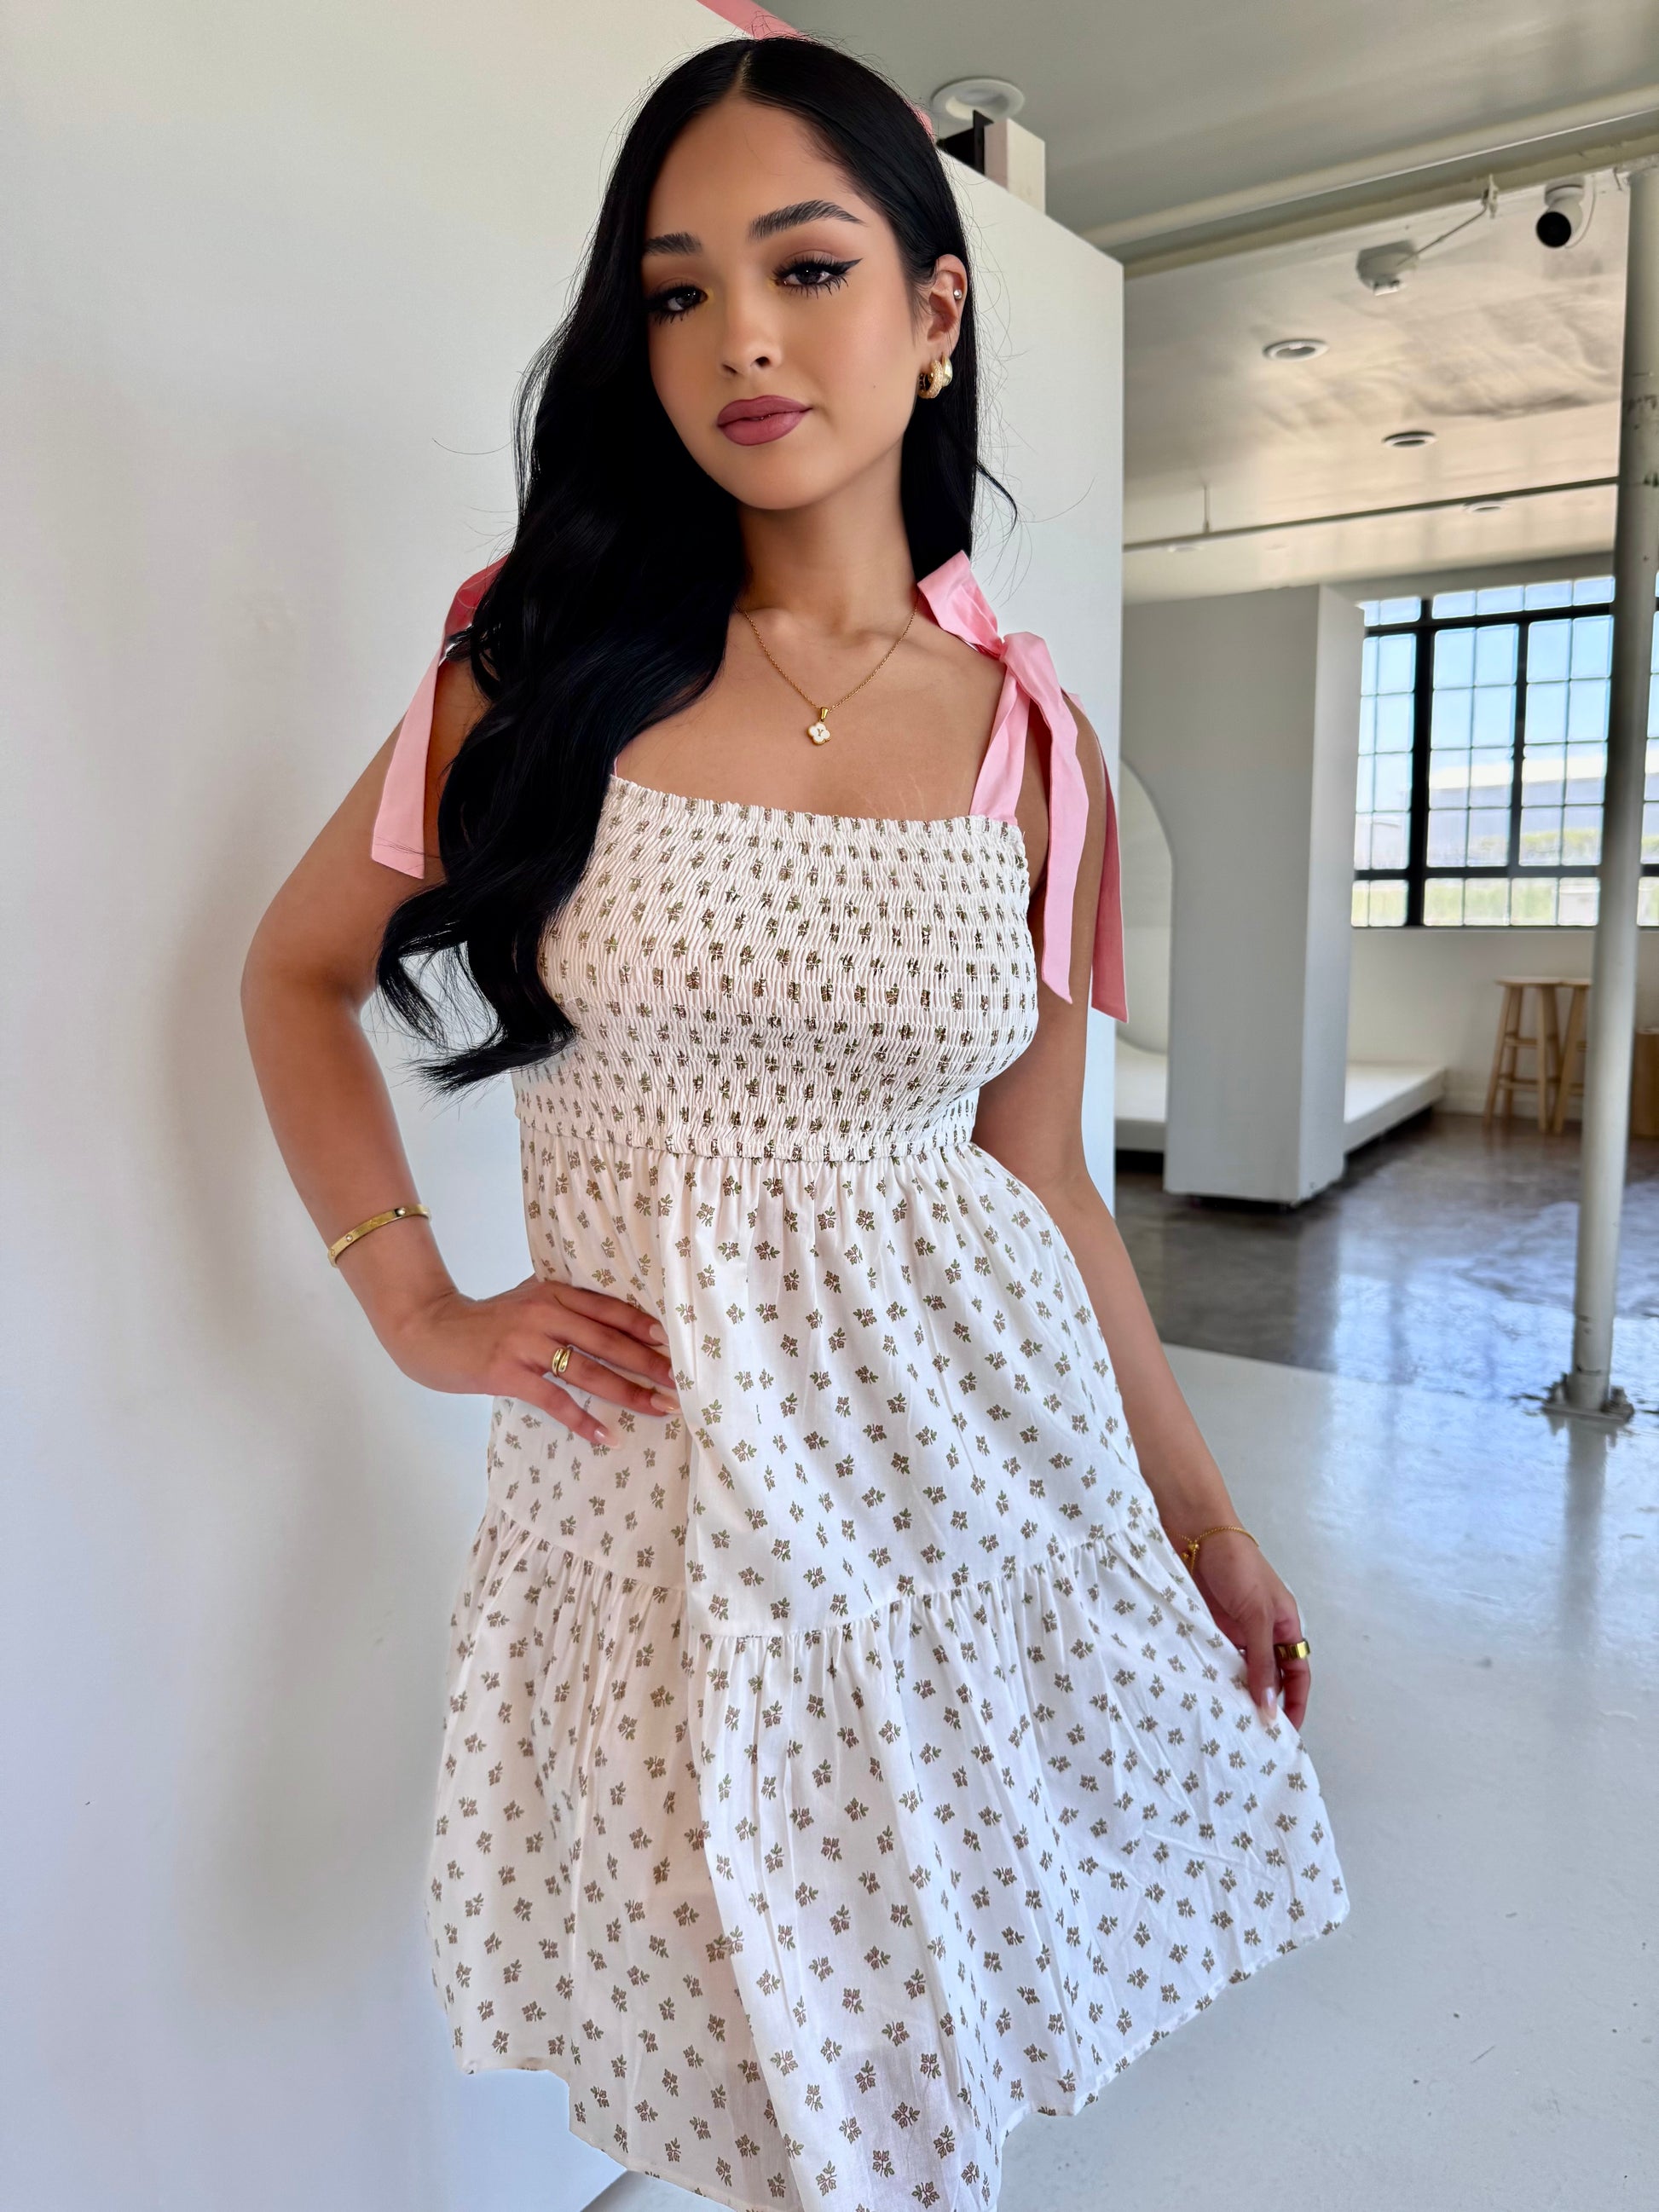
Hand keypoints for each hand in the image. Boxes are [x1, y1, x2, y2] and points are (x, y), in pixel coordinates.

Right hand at [381, 1272, 679, 1447]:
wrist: (430, 1329)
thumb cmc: (485, 1321)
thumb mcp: (528, 1300)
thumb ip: (565, 1306)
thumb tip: (614, 1326)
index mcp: (554, 1292)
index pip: (610, 1310)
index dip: (646, 1328)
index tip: (678, 1345)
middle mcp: (545, 1313)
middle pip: (609, 1341)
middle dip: (649, 1364)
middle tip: (682, 1383)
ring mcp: (526, 1342)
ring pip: (588, 1370)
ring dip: (628, 1392)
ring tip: (660, 1409)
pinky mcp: (508, 1371)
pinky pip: (554, 1399)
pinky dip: (582, 1419)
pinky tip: (607, 1435)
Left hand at [1183, 1530, 1310, 1730]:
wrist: (1195, 1532)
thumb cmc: (1237, 1567)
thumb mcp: (1256, 1614)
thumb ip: (1262, 1662)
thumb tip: (1268, 1709)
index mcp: (1284, 1625)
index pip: (1297, 1673)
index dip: (1295, 1703)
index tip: (1286, 1733)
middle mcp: (1261, 1632)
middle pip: (1268, 1676)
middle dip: (1263, 1704)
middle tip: (1251, 1736)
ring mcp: (1233, 1631)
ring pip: (1238, 1671)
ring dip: (1234, 1693)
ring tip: (1226, 1723)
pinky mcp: (1206, 1628)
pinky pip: (1213, 1659)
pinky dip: (1211, 1676)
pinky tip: (1204, 1695)